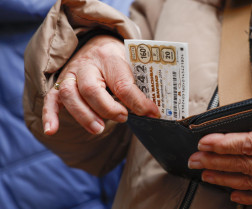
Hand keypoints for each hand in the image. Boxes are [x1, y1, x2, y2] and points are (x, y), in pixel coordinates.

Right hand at [42, 35, 159, 134]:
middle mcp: (87, 64)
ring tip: (99, 129)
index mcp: (110, 57)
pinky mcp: (61, 84)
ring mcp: (71, 74)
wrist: (98, 44)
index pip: (122, 82)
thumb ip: (139, 85)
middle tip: (123, 117)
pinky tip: (52, 131)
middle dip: (108, 109)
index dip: (138, 102)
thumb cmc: (119, 59)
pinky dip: (50, 115)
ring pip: (70, 95)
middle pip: (91, 89)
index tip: (152, 113)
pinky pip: (51, 99)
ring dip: (84, 115)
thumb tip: (153, 112)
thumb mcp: (132, 64)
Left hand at [188, 108, 251, 205]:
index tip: (205, 141)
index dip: (225, 142)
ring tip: (204, 173)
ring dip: (223, 177)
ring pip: (248, 182)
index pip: (251, 142)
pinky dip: (245, 197)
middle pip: (243, 163)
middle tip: (195, 158)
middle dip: (215, 160)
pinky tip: (231, 193)